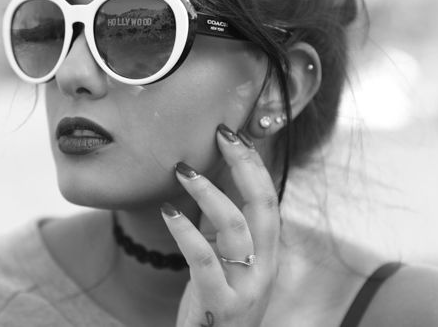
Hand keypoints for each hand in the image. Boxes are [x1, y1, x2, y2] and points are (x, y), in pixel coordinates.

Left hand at [161, 124, 280, 326]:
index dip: (253, 163)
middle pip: (263, 204)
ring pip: (235, 226)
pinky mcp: (221, 304)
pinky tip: (169, 210)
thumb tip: (206, 182)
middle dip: (245, 164)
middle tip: (222, 135)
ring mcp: (246, 287)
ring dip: (208, 191)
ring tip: (182, 170)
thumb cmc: (214, 304)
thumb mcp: (224, 261)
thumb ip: (220, 228)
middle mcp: (265, 267)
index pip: (268, 198)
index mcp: (266, 253)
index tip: (233, 133)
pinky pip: (204, 259)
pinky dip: (185, 230)